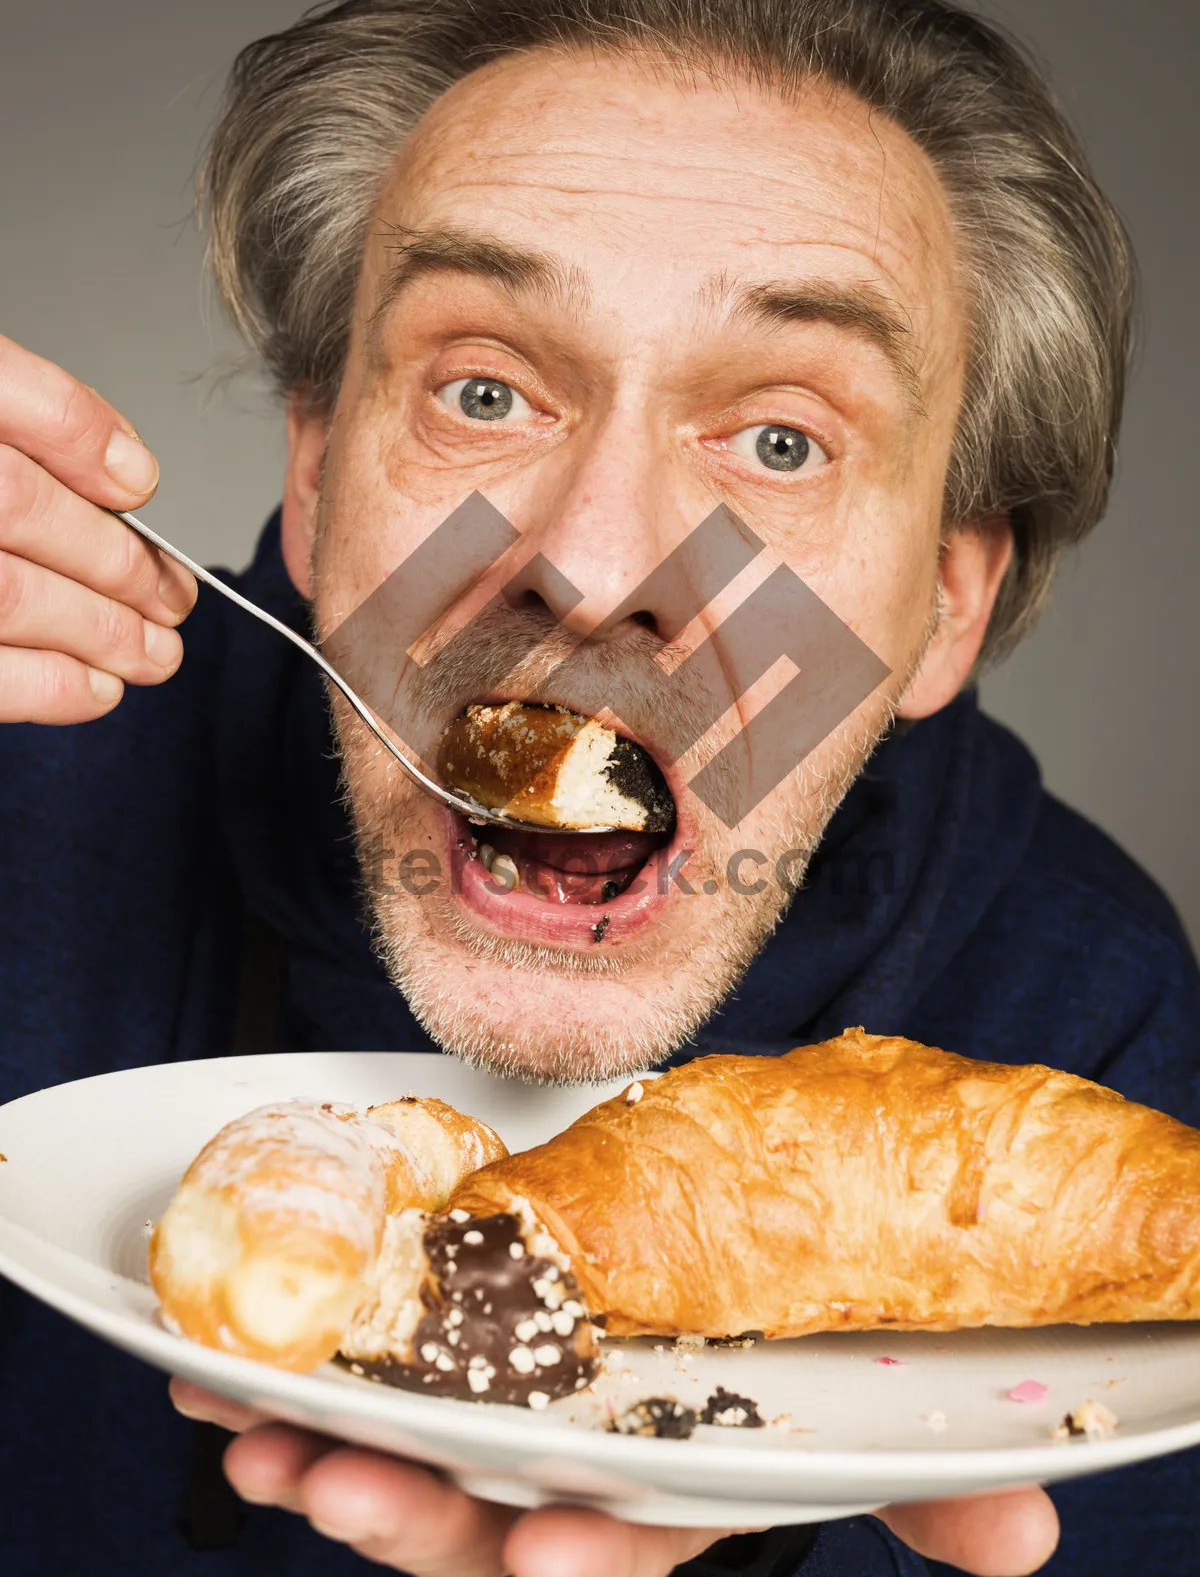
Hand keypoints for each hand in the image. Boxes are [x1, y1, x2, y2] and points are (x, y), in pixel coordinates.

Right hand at [0, 334, 196, 720]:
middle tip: (172, 593)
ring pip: (6, 593)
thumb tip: (125, 467)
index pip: (5, 396)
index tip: (138, 482)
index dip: (82, 438)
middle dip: (115, 558)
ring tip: (153, 651)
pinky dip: (44, 686)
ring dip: (98, 630)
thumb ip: (20, 411)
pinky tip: (94, 690)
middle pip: (15, 504)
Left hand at [172, 1381, 1059, 1575]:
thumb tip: (1032, 1529)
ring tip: (252, 1442)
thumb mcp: (859, 1406)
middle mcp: (559, 1480)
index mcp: (660, 1493)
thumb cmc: (779, 1340)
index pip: (630, 1547)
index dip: (593, 1561)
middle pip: (480, 1527)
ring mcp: (482, 1431)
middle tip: (340, 1485)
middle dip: (409, 1519)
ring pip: (397, 1475)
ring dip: (317, 1464)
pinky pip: (345, 1398)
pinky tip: (214, 1379)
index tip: (554, 1555)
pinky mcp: (423, 1365)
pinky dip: (280, 1394)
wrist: (707, 1249)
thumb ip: (928, 1474)